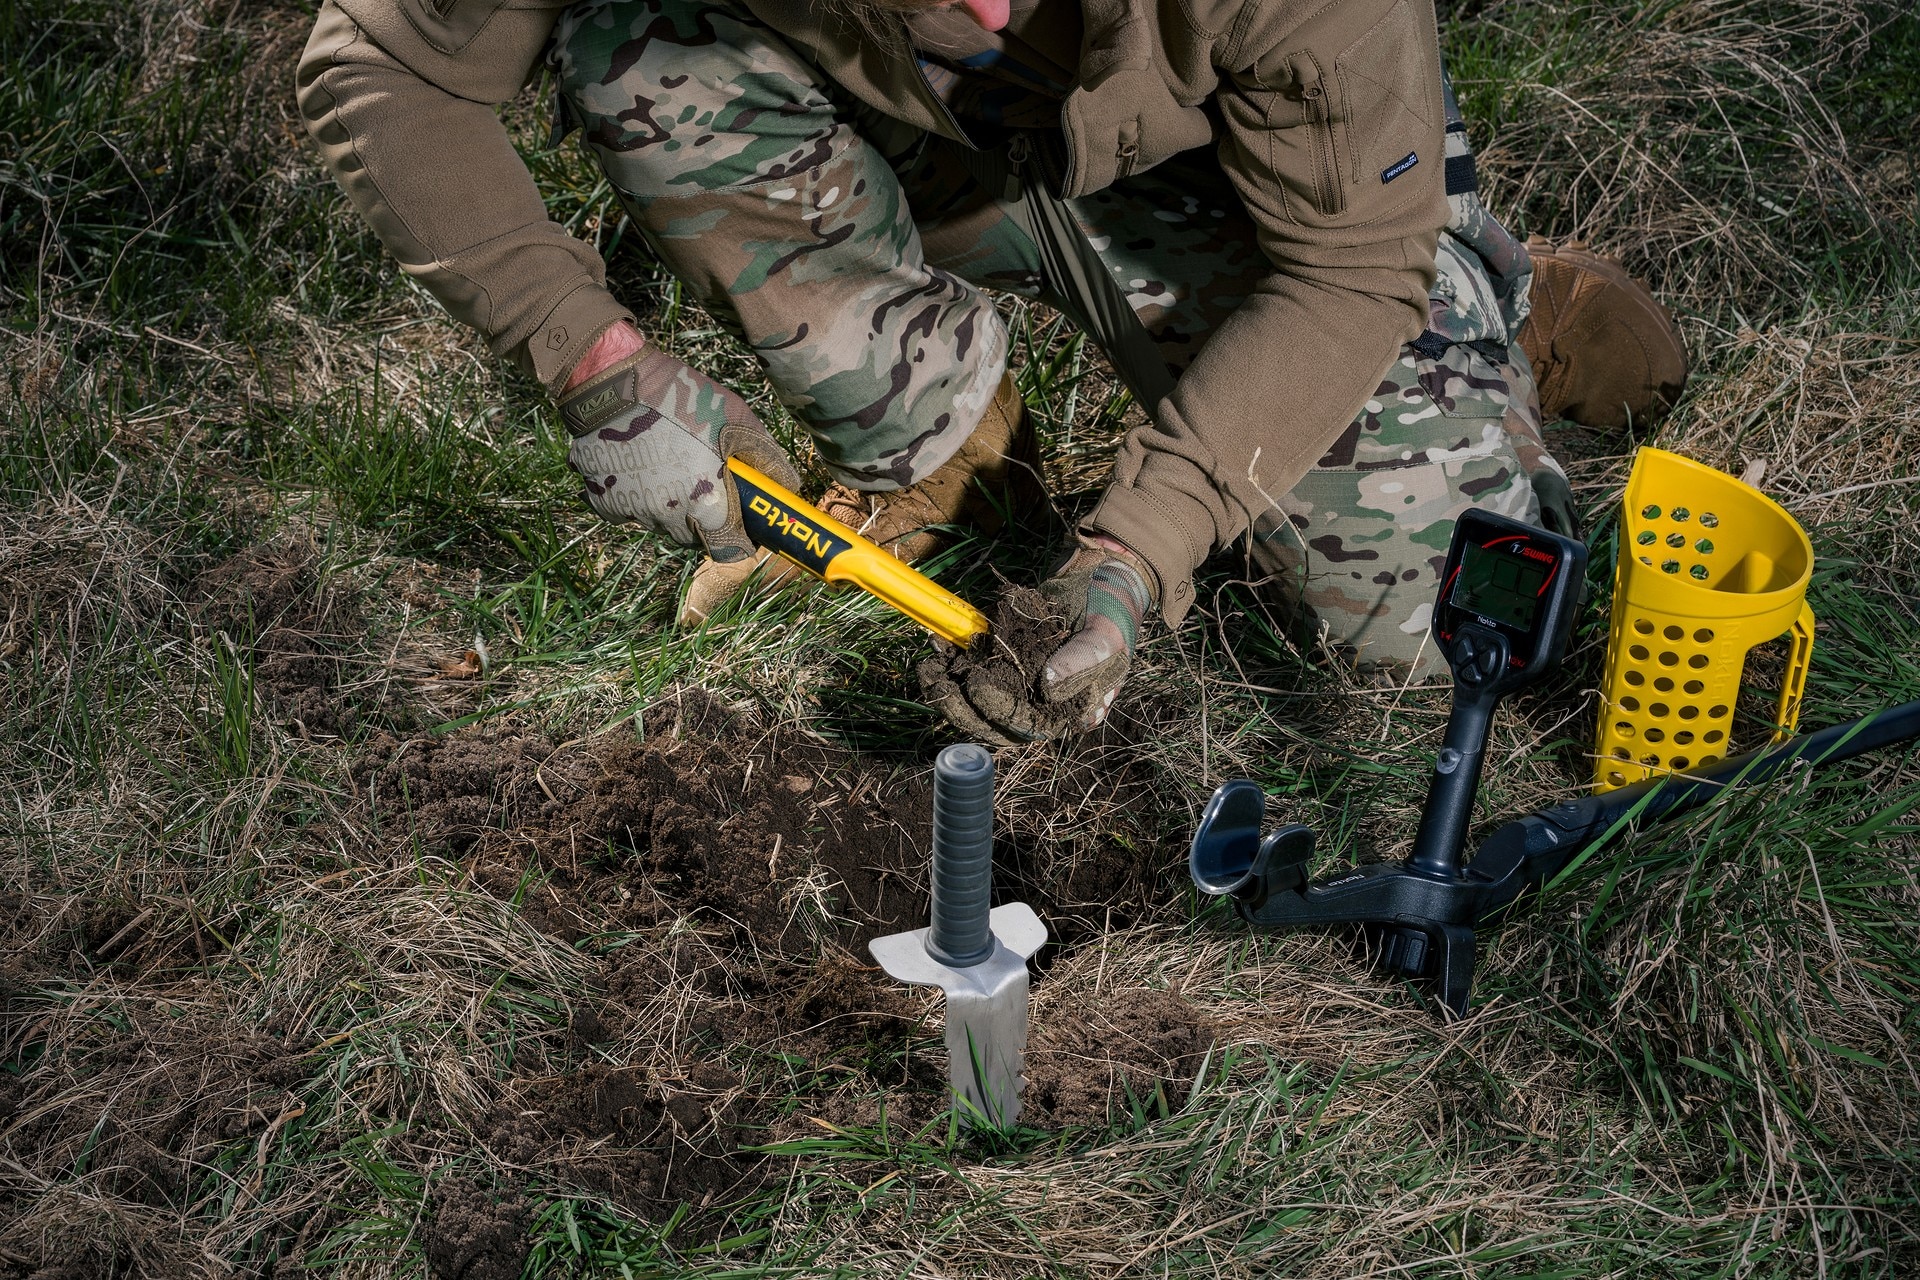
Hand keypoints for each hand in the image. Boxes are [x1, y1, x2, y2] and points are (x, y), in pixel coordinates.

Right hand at [558, 323, 800, 560]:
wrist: (611, 383)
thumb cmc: (682, 397)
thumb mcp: (736, 419)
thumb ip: (765, 458)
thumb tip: (788, 486)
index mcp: (706, 504)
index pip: (728, 551)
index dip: (738, 541)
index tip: (742, 529)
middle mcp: (669, 517)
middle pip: (693, 538)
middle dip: (703, 521)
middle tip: (705, 486)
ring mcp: (633, 512)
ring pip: (660, 524)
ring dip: (670, 508)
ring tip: (670, 467)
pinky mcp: (603, 502)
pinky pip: (628, 512)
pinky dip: (638, 497)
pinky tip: (641, 466)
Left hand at [923, 536, 1156, 744]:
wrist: (1101, 581)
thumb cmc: (1113, 612)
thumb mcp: (1106, 636)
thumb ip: (1082, 660)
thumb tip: (1048, 683)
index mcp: (1069, 712)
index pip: (1028, 726)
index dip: (998, 711)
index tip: (976, 685)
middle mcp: (1041, 707)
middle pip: (994, 722)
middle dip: (962, 707)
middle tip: (938, 684)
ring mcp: (1019, 686)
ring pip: (978, 702)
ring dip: (950, 688)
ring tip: (928, 666)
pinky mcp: (1003, 665)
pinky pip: (974, 671)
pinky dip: (953, 664)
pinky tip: (937, 650)